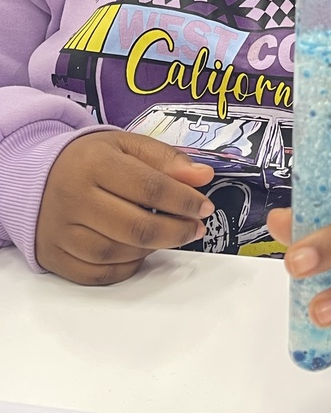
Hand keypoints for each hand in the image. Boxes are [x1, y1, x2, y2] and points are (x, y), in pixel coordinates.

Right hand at [36, 131, 214, 285]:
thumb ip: (166, 159)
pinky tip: (139, 252)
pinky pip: (98, 274)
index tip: (204, 206)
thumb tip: (202, 176)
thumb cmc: (89, 160)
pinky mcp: (54, 255)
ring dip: (152, 249)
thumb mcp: (127, 145)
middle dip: (175, 231)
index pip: (150, 187)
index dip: (184, 200)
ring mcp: (61, 230)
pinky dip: (125, 268)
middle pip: (136, 227)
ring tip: (167, 235)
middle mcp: (74, 198)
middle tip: (194, 228)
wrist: (38, 175)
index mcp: (95, 163)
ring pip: (117, 253)